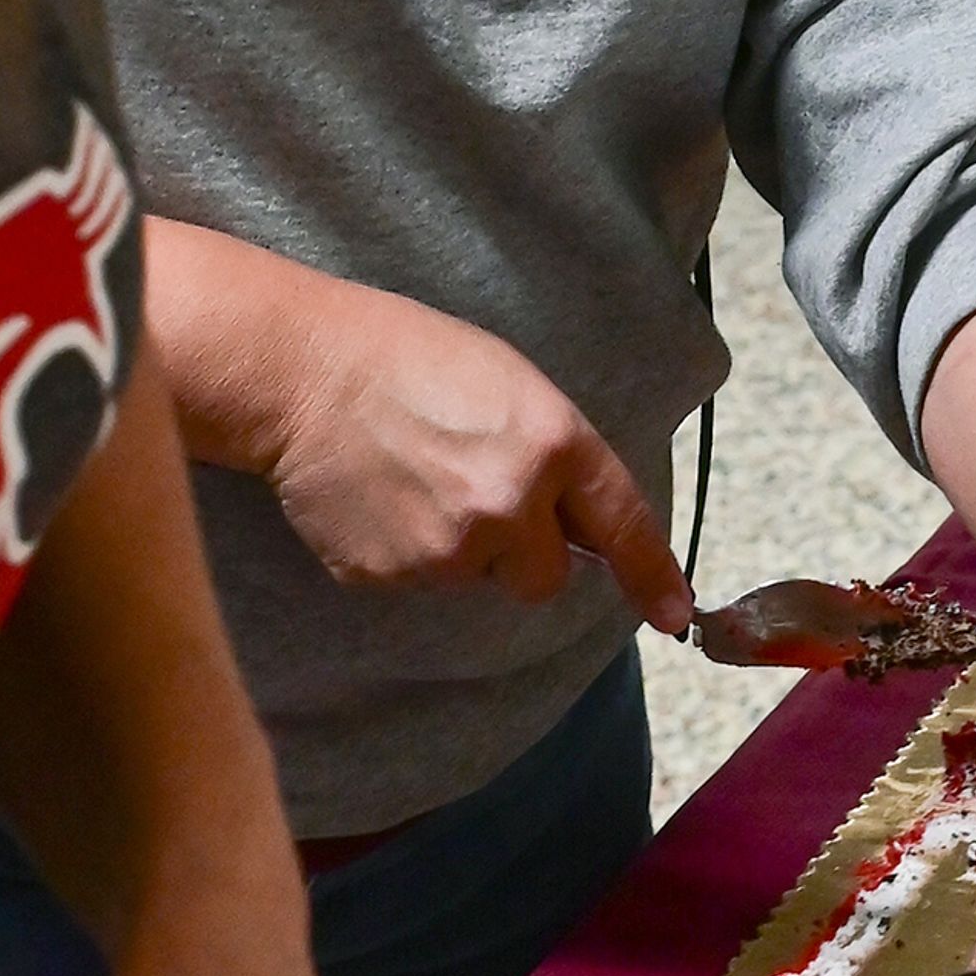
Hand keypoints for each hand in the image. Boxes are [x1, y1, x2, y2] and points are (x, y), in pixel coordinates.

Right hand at [266, 286, 689, 627]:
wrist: (301, 371)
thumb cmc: (407, 358)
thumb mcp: (510, 385)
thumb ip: (555, 456)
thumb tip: (576, 525)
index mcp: (553, 443)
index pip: (623, 527)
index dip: (652, 578)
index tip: (675, 616)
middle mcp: (511, 504)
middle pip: (546, 580)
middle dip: (523, 554)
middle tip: (474, 497)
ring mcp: (449, 548)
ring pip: (477, 580)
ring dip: (460, 548)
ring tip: (412, 482)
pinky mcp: (393, 575)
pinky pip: (419, 582)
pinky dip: (405, 552)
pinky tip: (379, 499)